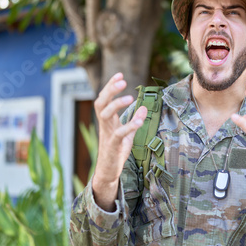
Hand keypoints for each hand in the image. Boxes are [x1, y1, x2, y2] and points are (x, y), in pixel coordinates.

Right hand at [92, 73, 146, 210]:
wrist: (108, 170)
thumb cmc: (116, 150)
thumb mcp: (128, 133)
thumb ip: (135, 120)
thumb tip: (144, 106)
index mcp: (107, 120)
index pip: (104, 98)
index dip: (110, 86)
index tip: (120, 74)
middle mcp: (105, 124)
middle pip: (101, 102)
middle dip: (110, 90)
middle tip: (122, 80)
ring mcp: (107, 134)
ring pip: (105, 114)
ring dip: (117, 104)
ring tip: (130, 97)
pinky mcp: (113, 145)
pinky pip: (119, 133)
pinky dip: (129, 125)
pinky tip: (140, 120)